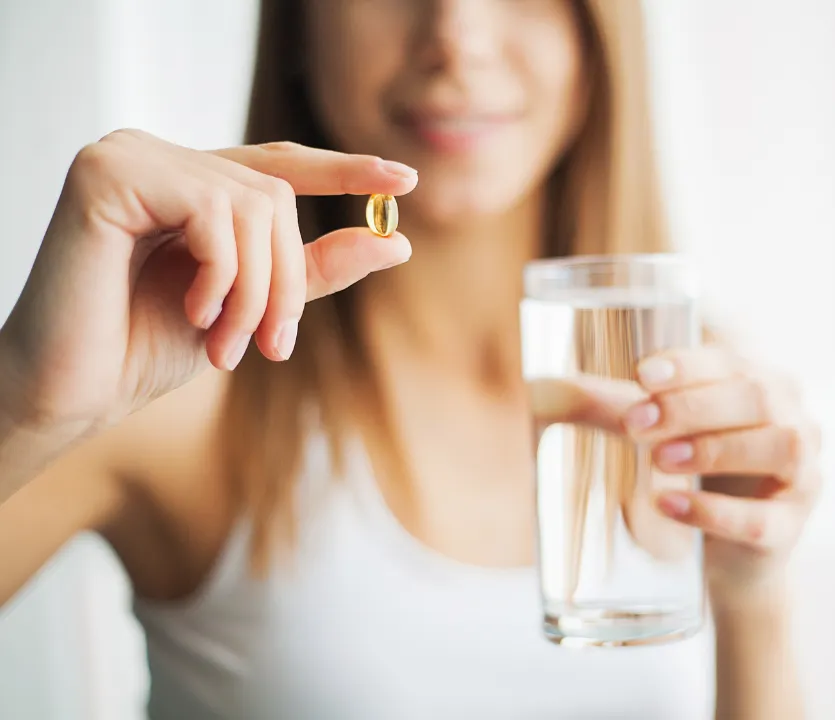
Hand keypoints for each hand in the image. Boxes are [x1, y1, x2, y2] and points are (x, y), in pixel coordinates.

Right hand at [0, 129, 416, 434]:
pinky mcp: (106, 173)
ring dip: (258, 291)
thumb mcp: (251, 306)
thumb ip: (314, 271)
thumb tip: (397, 242)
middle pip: (276, 194)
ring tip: (227, 344)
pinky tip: (194, 314)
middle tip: (274, 347)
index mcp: (188, 181)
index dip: (344, 170)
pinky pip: (214, 212)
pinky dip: (222, 275)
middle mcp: (159, 156)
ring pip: (254, 204)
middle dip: (287, 281)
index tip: (404, 180)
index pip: (279, 164)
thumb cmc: (147, 347)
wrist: (72, 390)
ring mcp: (130, 156)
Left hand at [623, 346, 820, 604]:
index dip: (688, 365)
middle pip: (756, 398)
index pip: (732, 362)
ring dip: (713, 449)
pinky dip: (711, 510)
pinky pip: (760, 519)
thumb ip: (619, 408)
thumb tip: (551, 389)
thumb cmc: (697, 474)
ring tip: (658, 460)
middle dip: (691, 407)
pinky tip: (669, 504)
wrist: (723, 555)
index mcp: (766, 386)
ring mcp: (802, 476)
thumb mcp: (662, 434)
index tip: (640, 375)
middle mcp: (796, 422)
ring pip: (777, 448)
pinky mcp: (789, 529)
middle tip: (635, 424)